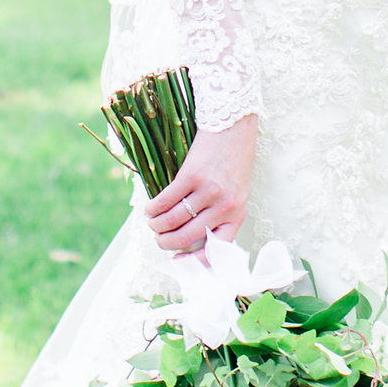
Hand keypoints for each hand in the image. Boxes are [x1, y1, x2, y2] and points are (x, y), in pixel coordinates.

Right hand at [146, 115, 256, 256]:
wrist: (233, 126)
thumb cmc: (233, 161)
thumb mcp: (236, 191)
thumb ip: (220, 214)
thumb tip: (190, 237)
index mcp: (237, 214)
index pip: (217, 249)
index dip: (195, 260)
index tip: (178, 259)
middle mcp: (224, 206)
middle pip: (187, 237)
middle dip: (167, 243)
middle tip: (158, 240)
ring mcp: (209, 191)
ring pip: (173, 220)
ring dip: (156, 226)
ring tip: (152, 223)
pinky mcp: (192, 176)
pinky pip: (165, 201)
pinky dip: (153, 208)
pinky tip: (149, 209)